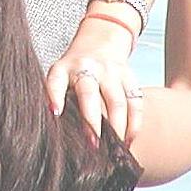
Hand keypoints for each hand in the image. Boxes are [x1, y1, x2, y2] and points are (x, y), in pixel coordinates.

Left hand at [46, 18, 142, 144]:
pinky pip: (135, 102)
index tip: (55, 113)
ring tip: (114, 149)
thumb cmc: (75, 71)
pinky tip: (128, 141)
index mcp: (64, 68)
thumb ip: (59, 99)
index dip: (54, 96)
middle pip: (89, 94)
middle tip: (94, 146)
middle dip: (92, 121)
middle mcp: (86, 67)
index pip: (56, 81)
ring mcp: (109, 70)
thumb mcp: (61, 77)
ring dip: (116, 128)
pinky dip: (134, 124)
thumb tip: (57, 132)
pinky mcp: (129, 76)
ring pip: (116, 101)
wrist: (99, 41)